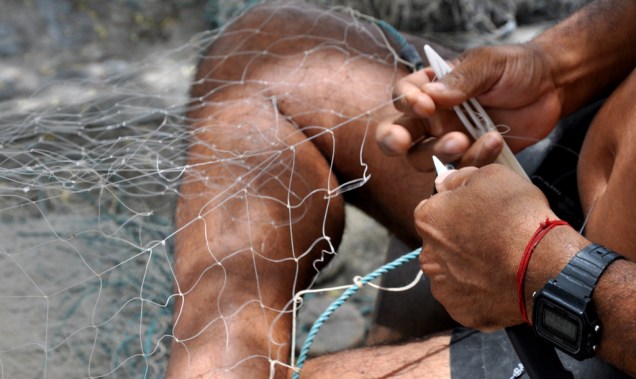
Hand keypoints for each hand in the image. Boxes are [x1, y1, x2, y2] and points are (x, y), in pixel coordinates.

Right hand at [377, 43, 561, 171]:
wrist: (553, 87)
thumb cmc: (517, 67)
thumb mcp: (489, 63)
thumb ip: (461, 78)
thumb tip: (430, 94)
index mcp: (431, 88)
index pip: (402, 97)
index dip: (405, 103)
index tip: (424, 105)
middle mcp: (433, 116)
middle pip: (397, 134)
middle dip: (393, 140)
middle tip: (402, 142)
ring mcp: (450, 139)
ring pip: (424, 158)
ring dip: (438, 152)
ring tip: (463, 140)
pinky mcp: (472, 157)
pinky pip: (461, 167)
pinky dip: (475, 158)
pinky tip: (495, 140)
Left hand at [415, 164, 558, 329]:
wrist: (545, 265)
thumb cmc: (517, 217)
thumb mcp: (491, 176)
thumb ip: (459, 178)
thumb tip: (445, 181)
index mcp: (427, 220)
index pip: (432, 209)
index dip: (455, 208)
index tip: (476, 212)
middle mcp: (427, 255)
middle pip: (440, 243)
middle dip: (459, 240)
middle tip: (491, 238)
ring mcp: (442, 287)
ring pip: (451, 273)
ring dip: (467, 268)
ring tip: (498, 262)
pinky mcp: (461, 311)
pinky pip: (467, 298)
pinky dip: (480, 292)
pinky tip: (500, 282)